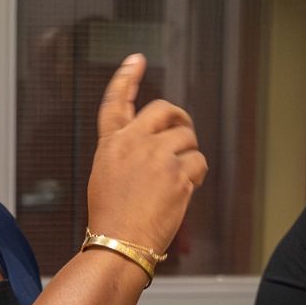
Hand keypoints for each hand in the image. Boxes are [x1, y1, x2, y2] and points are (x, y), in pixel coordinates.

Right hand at [87, 54, 207, 255]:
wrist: (118, 244)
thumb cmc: (112, 219)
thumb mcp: (106, 177)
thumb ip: (128, 154)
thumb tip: (158, 142)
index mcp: (111, 144)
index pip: (116, 102)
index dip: (126, 78)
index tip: (136, 60)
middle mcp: (133, 143)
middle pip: (164, 110)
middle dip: (179, 119)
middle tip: (184, 132)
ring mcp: (156, 156)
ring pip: (186, 138)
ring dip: (188, 156)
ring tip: (176, 180)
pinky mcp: (177, 174)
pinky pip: (198, 163)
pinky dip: (196, 176)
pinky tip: (183, 191)